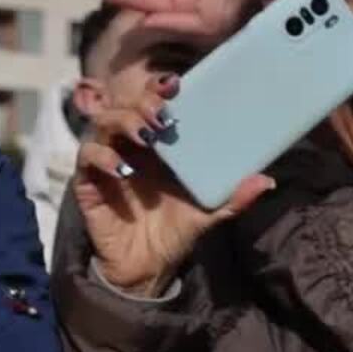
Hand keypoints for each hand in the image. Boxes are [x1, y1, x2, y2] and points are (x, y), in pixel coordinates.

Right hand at [74, 74, 272, 295]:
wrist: (147, 267)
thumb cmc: (174, 231)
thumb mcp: (208, 214)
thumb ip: (234, 197)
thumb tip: (266, 180)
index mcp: (157, 147)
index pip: (151, 105)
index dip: (158, 90)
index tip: (175, 84)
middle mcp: (129, 147)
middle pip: (125, 106)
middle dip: (142, 103)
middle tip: (161, 116)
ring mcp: (106, 161)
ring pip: (102, 123)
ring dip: (123, 123)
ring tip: (146, 137)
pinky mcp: (88, 182)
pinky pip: (86, 157)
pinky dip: (102, 157)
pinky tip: (122, 168)